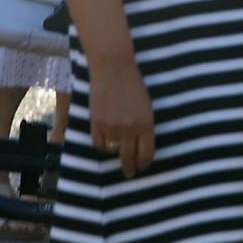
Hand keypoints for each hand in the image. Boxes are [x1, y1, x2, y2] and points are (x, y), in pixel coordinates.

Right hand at [87, 58, 155, 176]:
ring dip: (114, 153)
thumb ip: (144, 126)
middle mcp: (129, 128)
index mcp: (146, 123)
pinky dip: (101, 145)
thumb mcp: (146, 106)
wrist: (114, 69)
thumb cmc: (134, 85)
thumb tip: (140, 145)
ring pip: (111, 151)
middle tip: (129, 173)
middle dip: (129, 168)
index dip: (144, 163)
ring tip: (116, 152)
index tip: (142, 167)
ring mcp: (111, 127)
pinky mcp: (96, 123)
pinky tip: (105, 142)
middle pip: (128, 158)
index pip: (146, 153)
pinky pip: (98, 143)